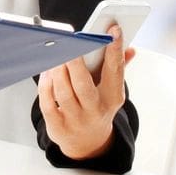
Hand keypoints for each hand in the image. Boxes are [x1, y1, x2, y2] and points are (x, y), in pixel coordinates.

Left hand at [38, 25, 134, 160]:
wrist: (88, 143)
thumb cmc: (98, 108)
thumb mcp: (112, 91)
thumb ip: (118, 68)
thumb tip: (130, 49)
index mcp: (113, 98)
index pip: (115, 72)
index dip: (115, 50)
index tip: (113, 31)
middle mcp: (95, 111)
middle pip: (83, 85)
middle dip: (75, 62)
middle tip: (70, 42)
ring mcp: (76, 120)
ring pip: (63, 93)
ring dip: (57, 71)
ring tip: (55, 56)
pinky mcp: (58, 127)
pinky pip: (48, 103)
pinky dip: (45, 85)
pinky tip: (47, 72)